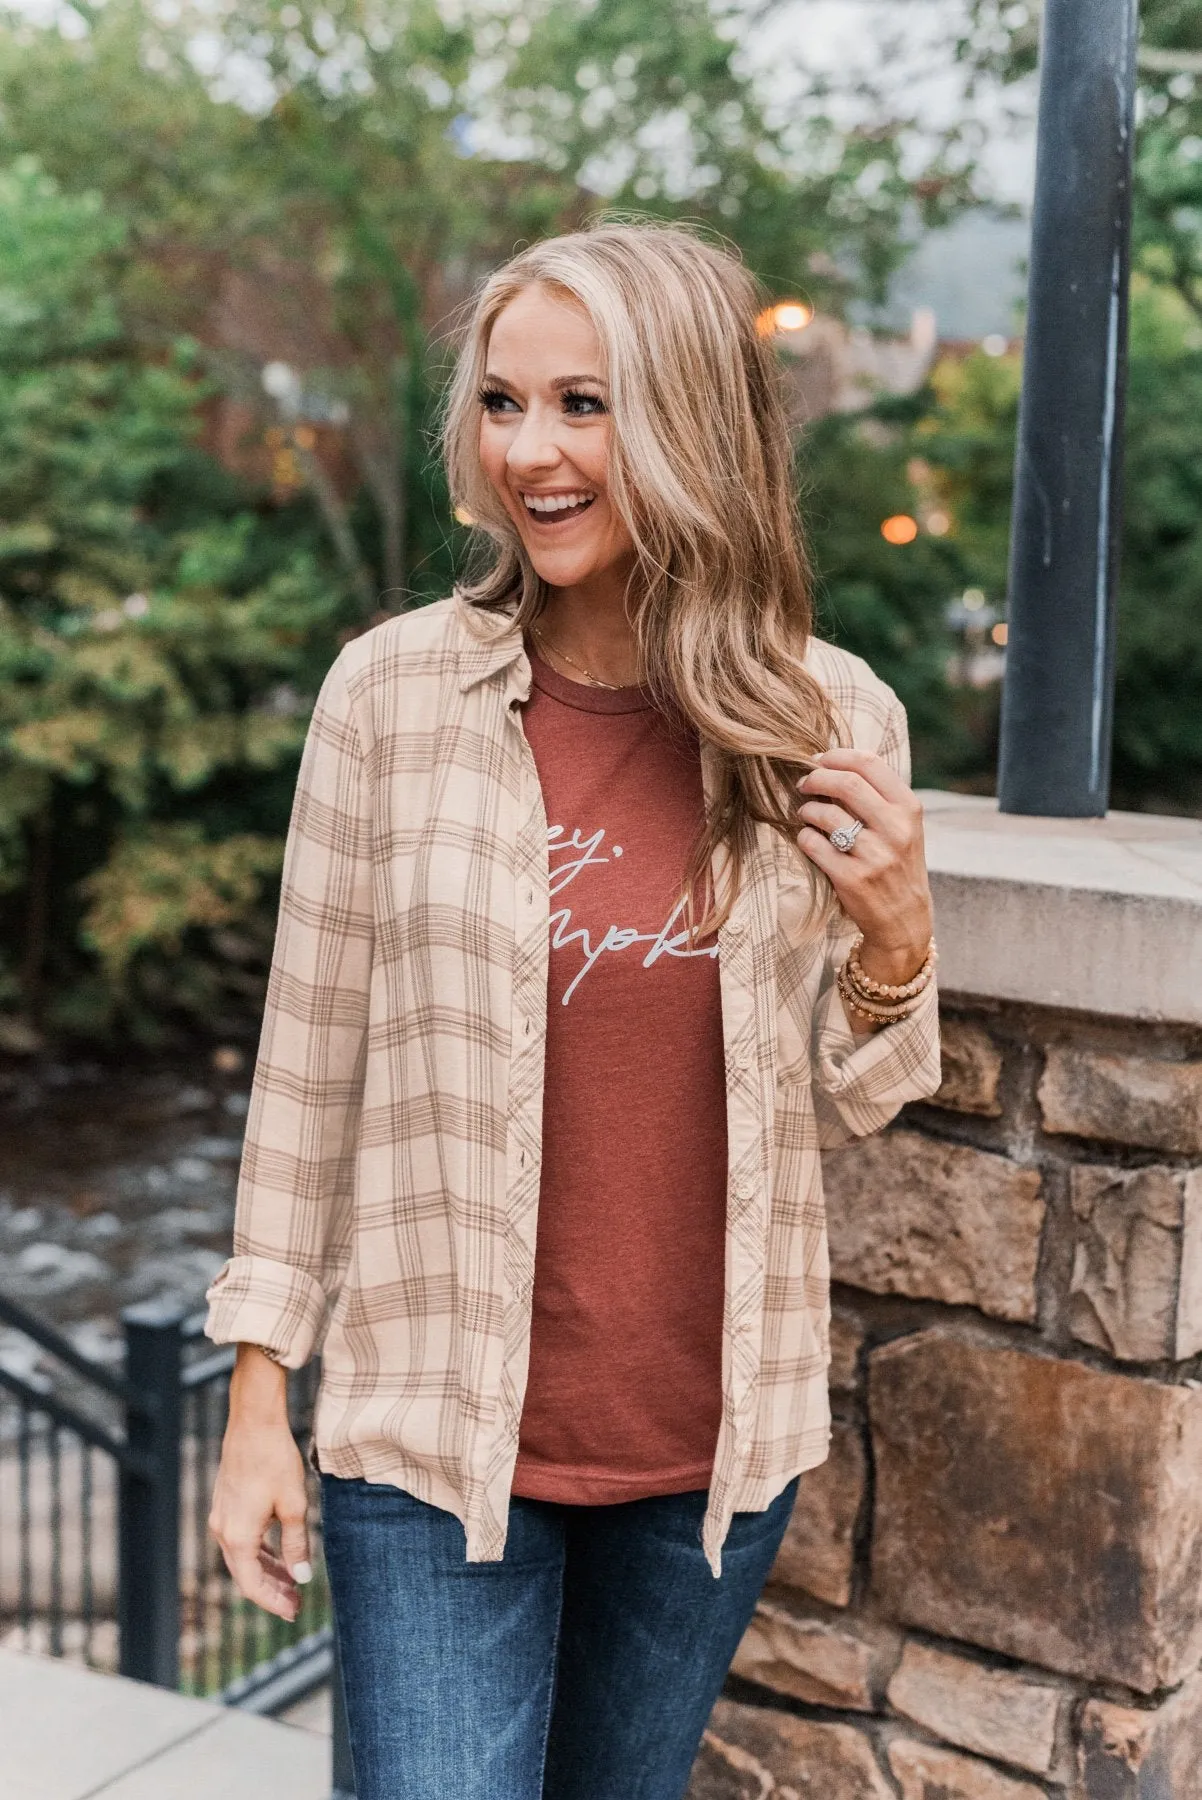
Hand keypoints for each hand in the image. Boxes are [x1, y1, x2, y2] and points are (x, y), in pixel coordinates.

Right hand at [208, 1345, 311, 1622]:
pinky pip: (240, 1539)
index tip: (294, 1612)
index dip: (273, 1602)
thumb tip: (302, 1577)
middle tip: (296, 1603)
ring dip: (266, 1571)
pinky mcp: (225, 1503)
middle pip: (245, 1574)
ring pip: (242, 1557)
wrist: (254, 1422)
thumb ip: (297, 1544)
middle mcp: (222, 1530)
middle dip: (271, 1591)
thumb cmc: (275, 1461)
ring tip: (292, 1582)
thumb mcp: (294, 1505)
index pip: (252, 1585)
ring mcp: (221, 1516)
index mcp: (238, 1537)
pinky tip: (279, 1553)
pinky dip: (259, 1551)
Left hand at [796, 747, 933, 985]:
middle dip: (816, 778)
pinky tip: (808, 838)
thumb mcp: (903, 826)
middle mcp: (895, 830)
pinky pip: (814, 844)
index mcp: (909, 809)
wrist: (904, 918)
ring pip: (825, 814)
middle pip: (846, 783)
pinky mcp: (851, 878)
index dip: (837, 756)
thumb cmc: (897, 863)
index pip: (869, 763)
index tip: (819, 760)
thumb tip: (831, 763)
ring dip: (807, 809)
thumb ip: (877, 796)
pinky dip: (804, 836)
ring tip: (806, 813)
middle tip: (803, 783)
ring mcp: (874, 855)